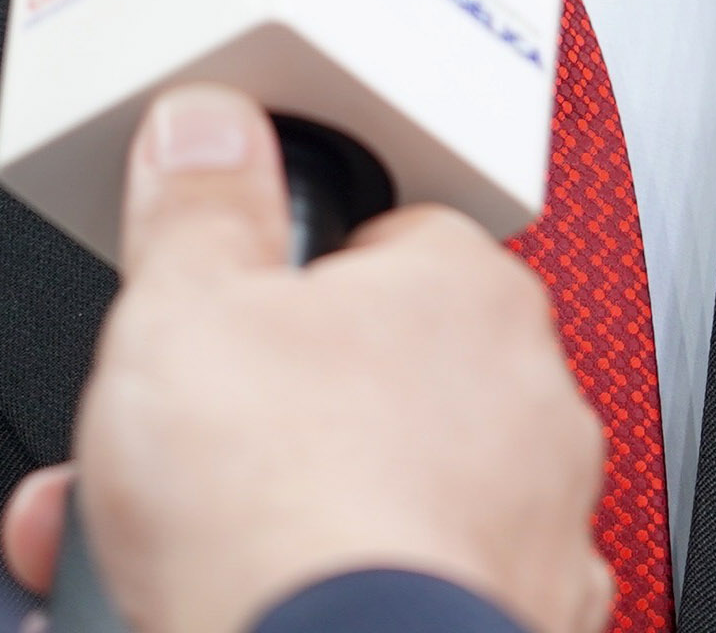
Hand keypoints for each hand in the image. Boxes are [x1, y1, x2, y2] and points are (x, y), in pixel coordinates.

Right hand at [21, 85, 612, 632]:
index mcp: (469, 294)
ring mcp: (538, 533)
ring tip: (184, 556)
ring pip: (392, 502)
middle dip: (264, 421)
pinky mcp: (521, 626)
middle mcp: (531, 407)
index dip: (278, 284)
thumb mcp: (182, 307)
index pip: (382, 242)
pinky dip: (339, 604)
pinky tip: (253, 610)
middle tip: (177, 462)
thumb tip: (207, 131)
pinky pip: (419, 599)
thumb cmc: (284, 512)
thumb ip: (197, 206)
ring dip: (291, 519)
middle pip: (374, 382)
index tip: (219, 318)